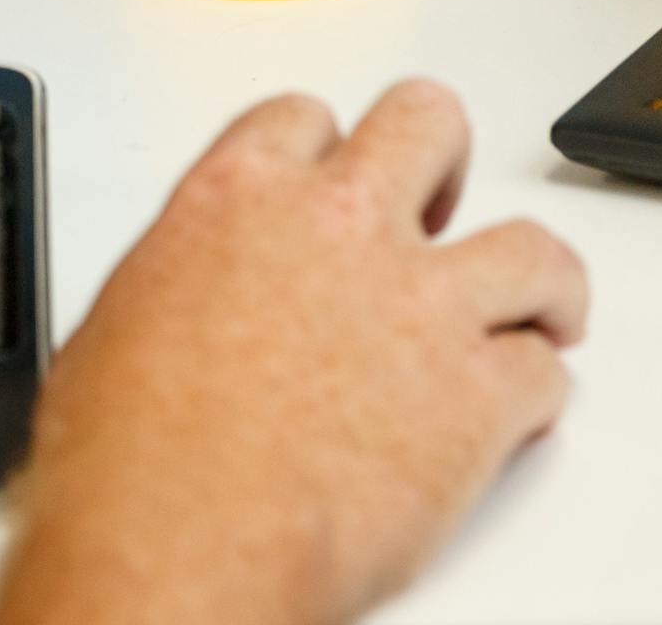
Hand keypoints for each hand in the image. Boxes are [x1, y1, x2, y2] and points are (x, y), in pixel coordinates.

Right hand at [0, 82, 586, 624]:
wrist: (179, 541)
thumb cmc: (128, 459)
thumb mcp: (118, 325)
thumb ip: (186, 283)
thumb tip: (192, 309)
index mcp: (239, 198)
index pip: (305, 121)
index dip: (328, 152)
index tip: (336, 180)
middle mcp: (339, 225)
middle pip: (429, 126)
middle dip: (444, 164)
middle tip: (442, 208)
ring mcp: (419, 304)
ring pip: (533, 249)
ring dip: (538, 283)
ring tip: (539, 310)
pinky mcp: (476, 397)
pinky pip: (543, 373)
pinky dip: (536, 396)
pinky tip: (515, 416)